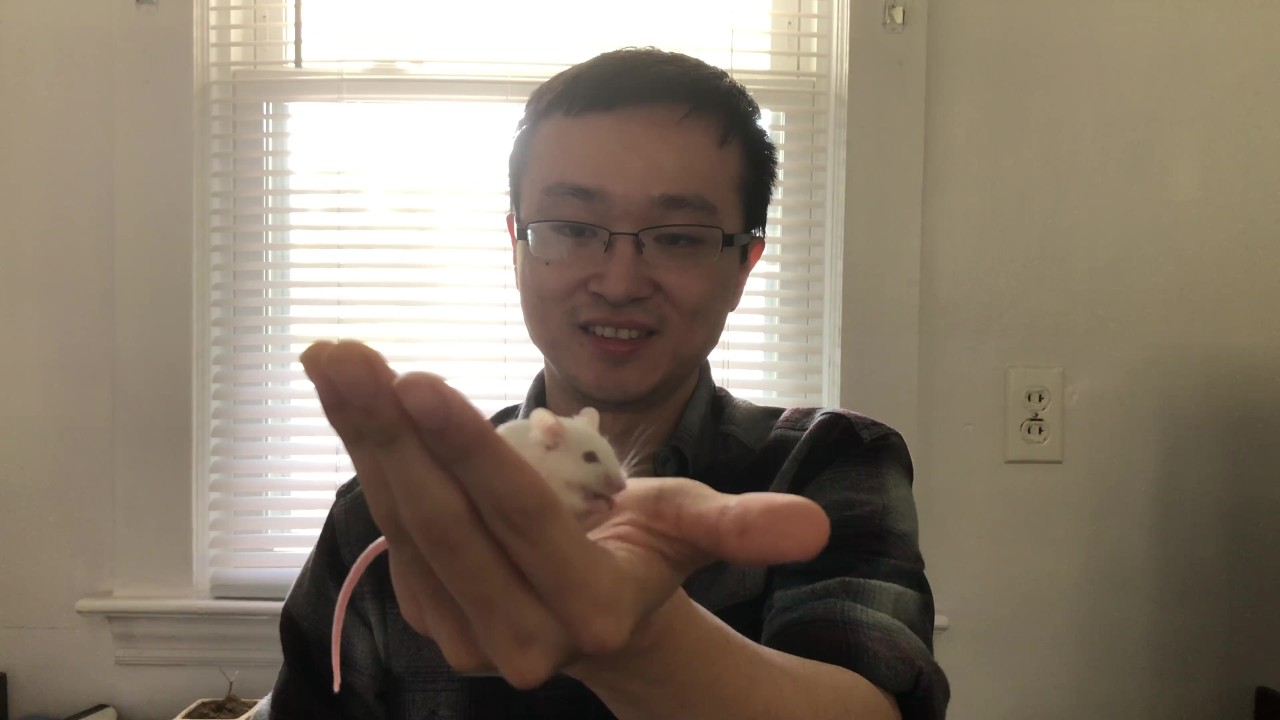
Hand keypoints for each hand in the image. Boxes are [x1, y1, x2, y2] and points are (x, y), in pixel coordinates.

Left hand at [302, 340, 830, 687]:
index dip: (469, 450)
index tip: (416, 378)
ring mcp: (465, 637)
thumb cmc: (647, 548)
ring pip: (403, 523)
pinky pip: (392, 530)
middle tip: (342, 353)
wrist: (600, 612)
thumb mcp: (692, 525)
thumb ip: (739, 526)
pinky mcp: (429, 618)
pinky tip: (353, 402)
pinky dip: (370, 460)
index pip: (522, 520)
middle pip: (443, 523)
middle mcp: (521, 641)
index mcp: (593, 610)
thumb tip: (813, 529)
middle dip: (386, 433)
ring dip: (362, 438)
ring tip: (334, 360)